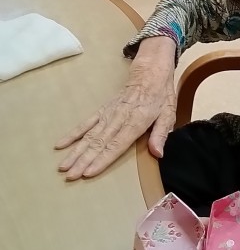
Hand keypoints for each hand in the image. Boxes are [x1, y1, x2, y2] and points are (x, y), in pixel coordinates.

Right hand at [55, 37, 176, 179]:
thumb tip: (157, 153)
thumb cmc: (160, 96)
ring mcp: (108, 114)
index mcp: (136, 122)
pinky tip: (61, 145)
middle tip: (69, 176)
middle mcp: (118, 119)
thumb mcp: (168, 114)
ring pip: (89, 135)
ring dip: (75, 151)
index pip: (117, 144)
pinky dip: (73, 134)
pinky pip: (85, 123)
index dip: (102, 159)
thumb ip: (160, 134)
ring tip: (62, 166)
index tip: (88, 173)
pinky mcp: (102, 110)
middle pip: (98, 143)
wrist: (149, 72)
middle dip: (83, 161)